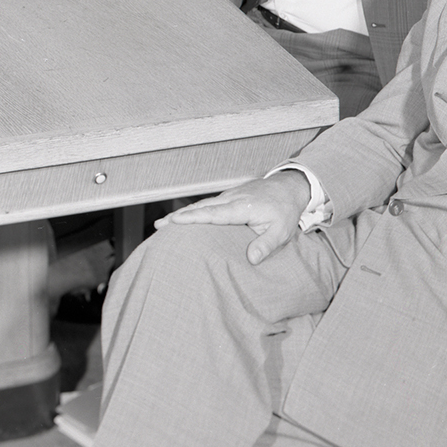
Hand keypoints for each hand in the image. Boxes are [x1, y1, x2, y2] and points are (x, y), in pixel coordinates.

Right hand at [161, 171, 311, 264]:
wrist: (288, 187)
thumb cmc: (284, 211)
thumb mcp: (282, 231)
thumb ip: (267, 245)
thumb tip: (251, 259)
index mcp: (242, 207)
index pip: (214, 213)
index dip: (193, 217)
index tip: (175, 221)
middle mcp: (231, 199)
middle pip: (200, 208)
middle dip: (179, 216)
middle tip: (158, 226)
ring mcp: (228, 196)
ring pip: (201, 205)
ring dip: (182, 213)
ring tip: (163, 224)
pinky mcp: (228, 197)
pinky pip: (207, 204)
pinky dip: (192, 211)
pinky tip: (182, 218)